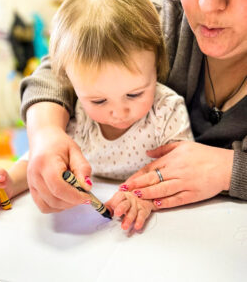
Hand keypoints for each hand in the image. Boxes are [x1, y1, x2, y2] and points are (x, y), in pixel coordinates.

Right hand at [27, 126, 91, 212]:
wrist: (42, 139)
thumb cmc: (59, 144)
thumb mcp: (75, 150)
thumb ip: (82, 168)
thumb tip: (87, 187)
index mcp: (45, 162)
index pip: (58, 187)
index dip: (75, 196)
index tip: (88, 197)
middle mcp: (34, 175)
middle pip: (54, 199)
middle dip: (72, 201)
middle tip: (84, 194)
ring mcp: (31, 184)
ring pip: (49, 206)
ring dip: (65, 205)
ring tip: (74, 193)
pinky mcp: (31, 190)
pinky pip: (44, 206)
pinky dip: (57, 206)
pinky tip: (65, 196)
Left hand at [106, 191, 155, 229]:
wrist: (145, 193)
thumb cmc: (129, 198)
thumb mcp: (119, 199)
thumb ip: (110, 205)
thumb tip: (103, 210)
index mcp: (123, 195)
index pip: (119, 197)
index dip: (115, 201)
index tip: (111, 207)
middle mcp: (130, 199)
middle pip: (126, 203)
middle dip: (121, 208)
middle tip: (117, 213)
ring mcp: (138, 204)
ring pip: (133, 211)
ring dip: (129, 219)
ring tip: (124, 226)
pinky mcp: (145, 210)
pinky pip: (142, 216)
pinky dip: (140, 221)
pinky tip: (137, 226)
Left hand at [119, 141, 233, 208]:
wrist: (224, 165)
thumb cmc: (203, 154)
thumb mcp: (182, 145)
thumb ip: (163, 149)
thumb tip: (147, 153)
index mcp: (172, 159)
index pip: (150, 168)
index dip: (137, 176)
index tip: (127, 182)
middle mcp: (176, 171)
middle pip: (153, 179)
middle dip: (137, 185)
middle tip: (124, 190)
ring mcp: (184, 184)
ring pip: (162, 190)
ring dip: (148, 193)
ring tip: (136, 196)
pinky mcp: (192, 195)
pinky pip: (176, 199)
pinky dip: (165, 202)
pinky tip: (156, 204)